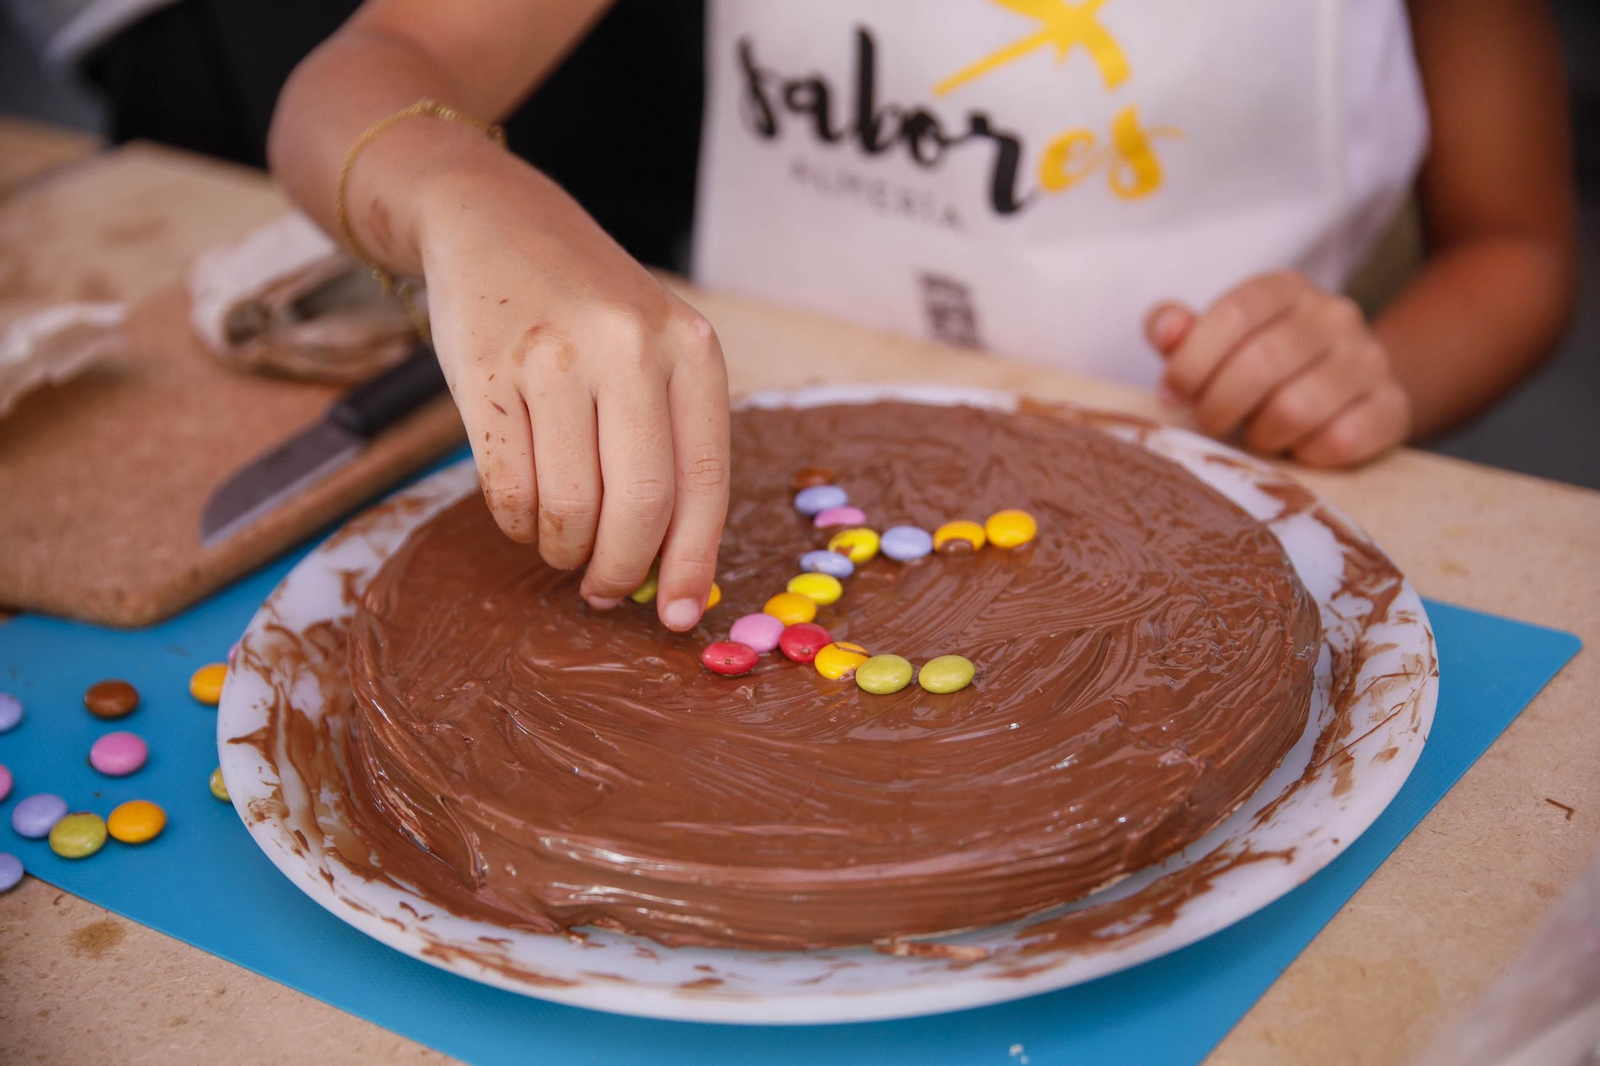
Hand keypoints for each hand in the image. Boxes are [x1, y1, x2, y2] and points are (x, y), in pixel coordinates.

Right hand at [416, 152, 729, 629]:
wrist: (494, 222)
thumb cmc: (588, 310)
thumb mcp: (654, 352)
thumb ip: (671, 444)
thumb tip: (673, 571)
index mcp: (691, 348)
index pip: (705, 483)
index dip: (694, 562)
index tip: (681, 616)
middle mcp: (629, 348)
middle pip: (640, 506)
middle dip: (623, 569)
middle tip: (607, 590)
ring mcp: (554, 358)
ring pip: (569, 507)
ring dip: (566, 550)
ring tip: (565, 545)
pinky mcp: (487, 373)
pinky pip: (506, 490)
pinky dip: (518, 525)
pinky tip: (526, 516)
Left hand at [1145, 271, 1412, 466]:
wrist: (1345, 393)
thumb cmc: (1261, 371)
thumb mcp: (1214, 344)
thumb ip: (1179, 332)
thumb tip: (1166, 330)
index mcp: (1286, 289)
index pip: (1235, 313)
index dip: (1193, 361)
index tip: (1173, 394)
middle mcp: (1335, 315)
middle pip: (1263, 361)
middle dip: (1220, 405)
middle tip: (1211, 422)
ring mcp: (1371, 359)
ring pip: (1299, 407)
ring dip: (1262, 434)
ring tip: (1258, 432)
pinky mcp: (1393, 406)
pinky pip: (1341, 441)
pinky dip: (1307, 455)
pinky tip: (1299, 447)